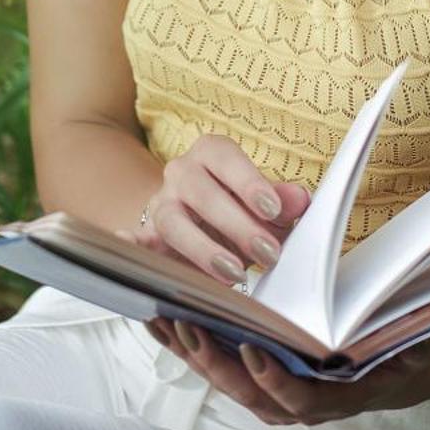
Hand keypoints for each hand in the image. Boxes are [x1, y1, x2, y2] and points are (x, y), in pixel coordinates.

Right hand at [124, 135, 312, 285]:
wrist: (195, 221)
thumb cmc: (234, 209)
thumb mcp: (261, 205)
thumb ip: (281, 203)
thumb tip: (299, 201)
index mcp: (211, 155)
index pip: (226, 159)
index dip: (249, 182)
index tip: (272, 210)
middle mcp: (180, 174)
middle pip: (200, 191)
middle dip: (236, 224)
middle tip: (268, 253)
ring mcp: (159, 204)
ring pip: (172, 221)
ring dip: (203, 249)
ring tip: (234, 274)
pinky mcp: (144, 236)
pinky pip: (133, 240)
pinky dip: (129, 244)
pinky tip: (131, 247)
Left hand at [143, 316, 429, 423]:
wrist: (399, 369)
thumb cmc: (403, 353)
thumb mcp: (412, 349)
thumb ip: (404, 349)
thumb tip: (411, 347)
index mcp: (335, 397)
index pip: (298, 397)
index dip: (273, 379)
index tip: (253, 351)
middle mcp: (298, 405)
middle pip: (247, 391)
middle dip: (214, 360)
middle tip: (189, 326)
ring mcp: (274, 395)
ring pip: (226, 380)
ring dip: (192, 352)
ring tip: (163, 319)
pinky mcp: (258, 379)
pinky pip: (220, 367)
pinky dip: (192, 345)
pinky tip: (166, 322)